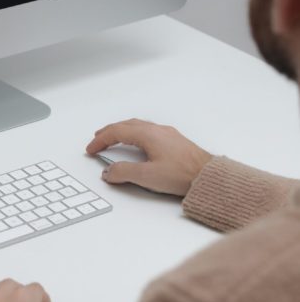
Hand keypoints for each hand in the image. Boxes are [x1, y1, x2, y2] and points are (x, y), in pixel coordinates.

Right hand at [86, 119, 211, 195]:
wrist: (209, 176)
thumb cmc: (183, 174)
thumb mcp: (147, 176)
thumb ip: (123, 172)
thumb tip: (109, 171)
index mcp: (148, 135)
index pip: (116, 132)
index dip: (100, 140)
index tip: (91, 148)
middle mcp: (157, 130)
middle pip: (126, 125)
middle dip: (109, 132)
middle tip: (98, 139)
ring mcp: (167, 134)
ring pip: (138, 126)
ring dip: (122, 131)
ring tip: (114, 138)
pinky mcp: (175, 141)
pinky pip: (148, 130)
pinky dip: (134, 134)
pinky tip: (138, 143)